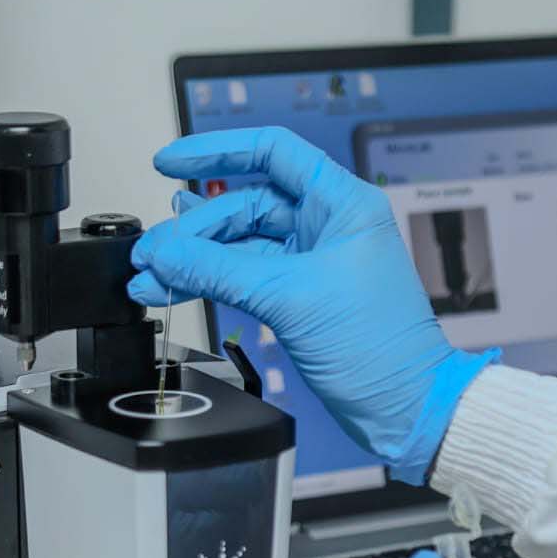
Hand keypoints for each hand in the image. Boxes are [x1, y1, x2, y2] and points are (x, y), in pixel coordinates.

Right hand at [129, 127, 495, 483]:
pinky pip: (242, 275)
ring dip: (194, 258)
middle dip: (194, 226)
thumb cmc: (382, 347)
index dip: (217, 150)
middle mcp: (326, 224)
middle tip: (154, 251)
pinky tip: (176, 285)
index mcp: (342, 202)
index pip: (271, 152)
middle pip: (244, 203)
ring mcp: (311, 261)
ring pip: (239, 243)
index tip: (171, 161)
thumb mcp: (291, 297)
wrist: (403, 407)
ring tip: (153, 273)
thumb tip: (166, 254)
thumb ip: (220, 270)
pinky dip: (209, 280)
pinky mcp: (298, 296)